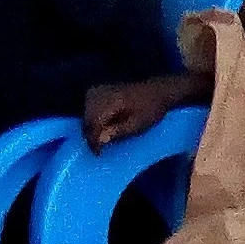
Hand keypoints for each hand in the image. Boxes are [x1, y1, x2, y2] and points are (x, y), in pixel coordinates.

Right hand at [82, 71, 208, 148]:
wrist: (158, 90)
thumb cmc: (151, 109)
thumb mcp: (137, 125)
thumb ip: (117, 132)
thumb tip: (99, 140)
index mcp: (110, 101)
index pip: (93, 124)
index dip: (93, 141)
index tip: (98, 153)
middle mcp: (99, 93)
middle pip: (87, 119)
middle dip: (91, 135)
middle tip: (99, 149)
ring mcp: (98, 90)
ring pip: (86, 114)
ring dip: (91, 128)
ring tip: (100, 140)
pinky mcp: (99, 90)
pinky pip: (89, 107)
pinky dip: (93, 118)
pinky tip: (101, 127)